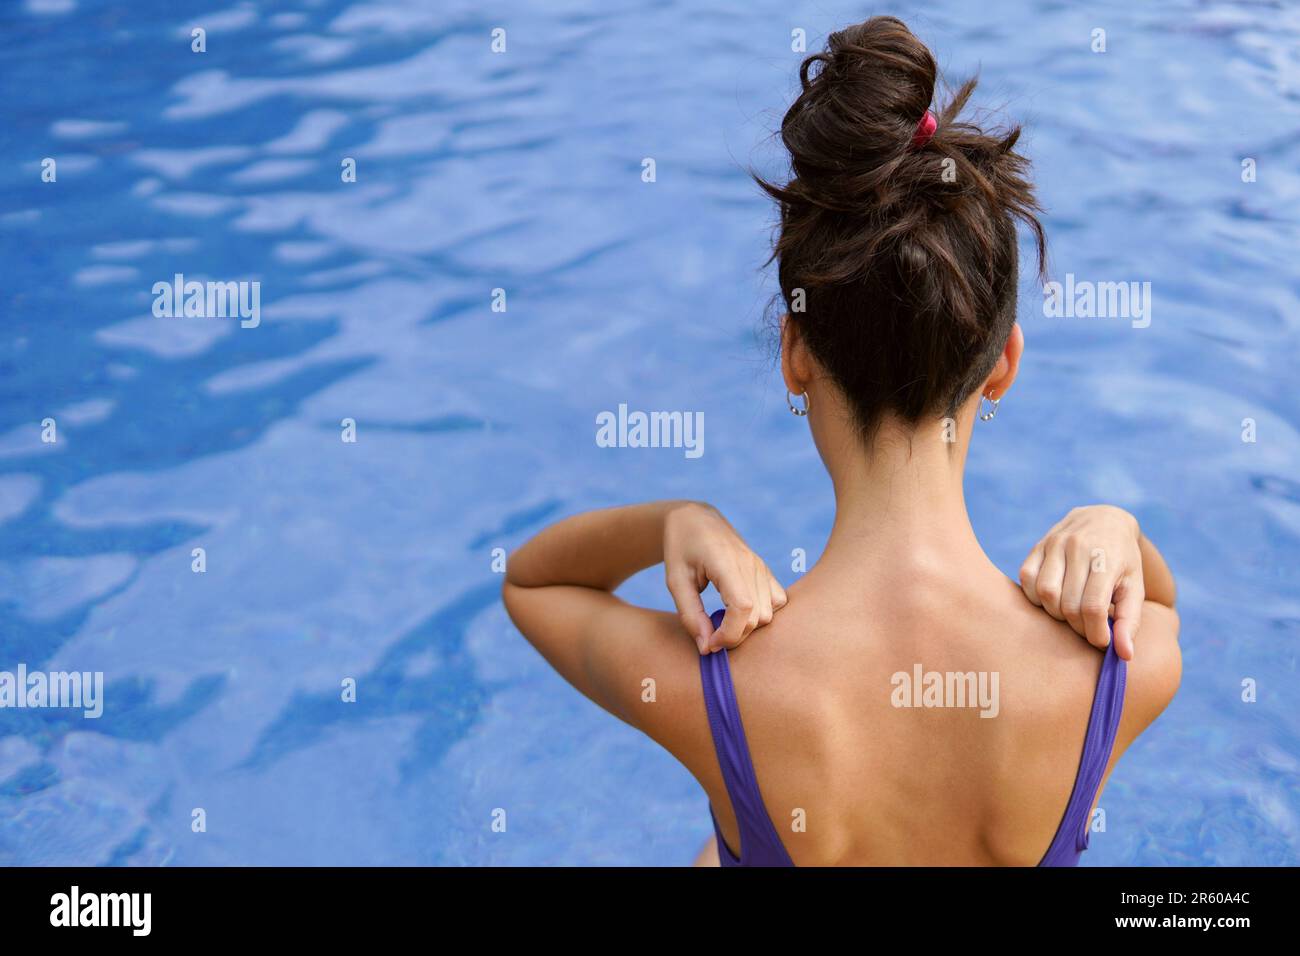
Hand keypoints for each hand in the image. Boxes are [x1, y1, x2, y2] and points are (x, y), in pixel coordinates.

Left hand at [663, 502, 787, 654]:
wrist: (696, 520)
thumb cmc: (681, 549)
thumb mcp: (675, 582)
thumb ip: (690, 615)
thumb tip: (707, 648)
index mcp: (725, 561)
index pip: (743, 607)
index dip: (729, 634)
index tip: (710, 643)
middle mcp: (750, 564)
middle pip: (758, 615)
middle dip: (735, 636)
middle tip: (710, 637)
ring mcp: (761, 566)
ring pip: (770, 613)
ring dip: (748, 627)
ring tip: (723, 623)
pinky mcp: (765, 570)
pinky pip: (778, 601)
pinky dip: (762, 615)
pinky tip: (739, 613)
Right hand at [1019, 505, 1142, 659]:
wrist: (1104, 519)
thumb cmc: (1123, 561)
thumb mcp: (1134, 587)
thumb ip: (1129, 621)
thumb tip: (1123, 655)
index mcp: (1106, 557)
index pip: (1092, 606)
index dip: (1095, 633)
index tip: (1101, 642)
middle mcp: (1078, 547)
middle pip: (1067, 604)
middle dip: (1077, 626)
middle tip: (1088, 628)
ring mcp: (1054, 543)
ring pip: (1044, 593)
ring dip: (1056, 614)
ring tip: (1071, 615)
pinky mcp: (1037, 546)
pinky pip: (1027, 579)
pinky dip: (1036, 598)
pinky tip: (1053, 600)